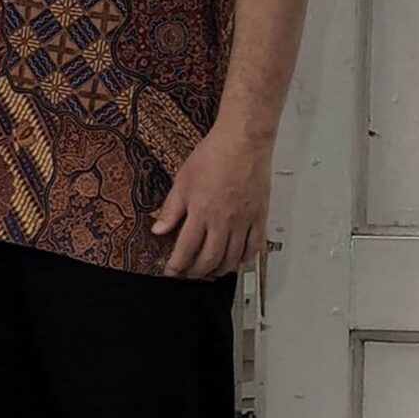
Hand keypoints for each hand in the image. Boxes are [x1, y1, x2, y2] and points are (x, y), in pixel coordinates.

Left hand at [151, 123, 274, 278]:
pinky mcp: (259, 218)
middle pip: (210, 258)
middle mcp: (224, 222)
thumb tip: (158, 229)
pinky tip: (236, 261)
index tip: (172, 271)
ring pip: (232, 258)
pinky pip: (254, 247)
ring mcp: (244, 222)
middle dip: (197, 272)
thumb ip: (171, 209)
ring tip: (209, 271)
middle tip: (188, 274)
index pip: (186, 248)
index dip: (177, 265)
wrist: (243, 143)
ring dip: (219, 270)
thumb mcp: (182, 180)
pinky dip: (244, 259)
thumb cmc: (213, 156)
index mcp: (201, 212)